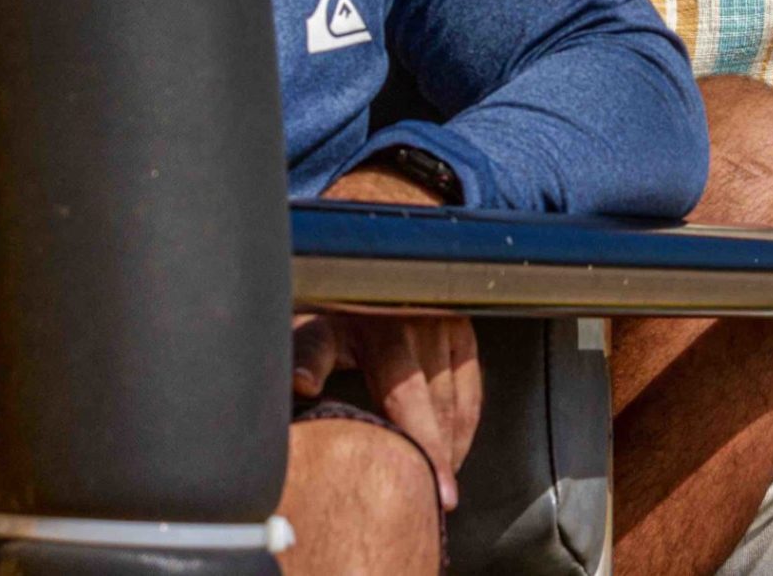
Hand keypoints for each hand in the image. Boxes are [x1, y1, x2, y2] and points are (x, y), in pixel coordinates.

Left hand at [292, 312, 481, 509]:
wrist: (357, 272)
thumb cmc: (330, 307)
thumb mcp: (315, 327)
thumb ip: (309, 356)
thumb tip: (301, 382)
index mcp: (386, 332)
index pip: (411, 403)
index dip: (428, 451)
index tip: (444, 494)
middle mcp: (423, 326)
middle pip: (440, 410)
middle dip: (441, 458)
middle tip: (438, 500)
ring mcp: (446, 325)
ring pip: (458, 401)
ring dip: (453, 443)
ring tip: (442, 479)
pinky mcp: (461, 326)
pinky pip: (471, 384)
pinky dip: (466, 419)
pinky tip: (454, 445)